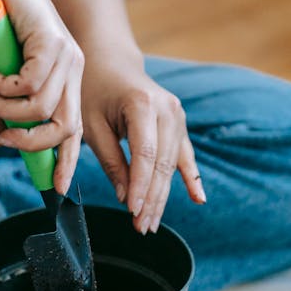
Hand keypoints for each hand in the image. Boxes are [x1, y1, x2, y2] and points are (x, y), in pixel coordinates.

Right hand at [0, 0, 84, 194]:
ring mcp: (68, 56)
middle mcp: (76, 71)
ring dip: (6, 111)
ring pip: (42, 108)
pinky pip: (30, 85)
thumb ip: (4, 110)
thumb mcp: (3, 78)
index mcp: (70, 82)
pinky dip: (3, 88)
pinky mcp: (54, 43)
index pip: (75, 131)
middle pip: (65, 127)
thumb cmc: (1, 29)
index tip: (54, 189)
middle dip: (31, 142)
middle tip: (1, 137)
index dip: (65, 161)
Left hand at [81, 57, 205, 233]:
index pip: (145, 154)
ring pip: (172, 165)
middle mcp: (167, 108)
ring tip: (150, 223)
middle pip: (162, 163)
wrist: (111, 62)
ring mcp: (177, 116)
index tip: (133, 211)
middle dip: (152, 198)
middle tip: (141, 227)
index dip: (141, 185)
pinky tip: (198, 199)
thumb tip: (126, 198)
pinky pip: (186, 156)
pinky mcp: (179, 124)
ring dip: (163, 196)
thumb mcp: (92, 125)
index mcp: (142, 104)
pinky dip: (191, 178)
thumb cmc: (94, 92)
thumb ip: (111, 161)